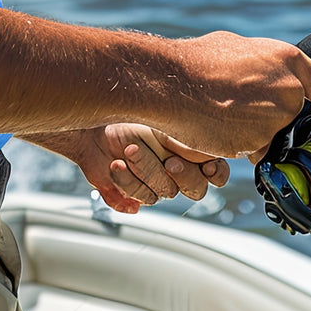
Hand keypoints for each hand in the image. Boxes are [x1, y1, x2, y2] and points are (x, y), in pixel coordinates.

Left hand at [24, 125, 228, 213]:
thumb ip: (191, 139)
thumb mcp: (166, 120)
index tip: (207, 166)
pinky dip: (125, 181)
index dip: (216, 173)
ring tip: (128, 149)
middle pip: (196, 190)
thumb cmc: (131, 111)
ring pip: (164, 192)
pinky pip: (138, 199)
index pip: (217, 172)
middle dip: (183, 176)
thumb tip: (210, 158)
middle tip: (170, 163)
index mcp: (191, 148)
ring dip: (146, 170)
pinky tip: (116, 164)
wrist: (92, 119)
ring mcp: (155, 182)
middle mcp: (177, 168)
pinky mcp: (133, 192)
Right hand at [165, 31, 310, 160]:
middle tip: (248, 108)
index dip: (301, 91)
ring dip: (259, 131)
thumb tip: (264, 69)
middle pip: (295, 110)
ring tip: (227, 114)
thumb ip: (261, 61)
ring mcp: (276, 118)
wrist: (175, 84)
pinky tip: (221, 128)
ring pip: (275, 132)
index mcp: (287, 58)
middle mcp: (289, 89)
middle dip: (277, 113)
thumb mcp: (237, 46)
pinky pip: (256, 148)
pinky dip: (243, 144)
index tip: (290, 97)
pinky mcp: (260, 143)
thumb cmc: (200, 61)